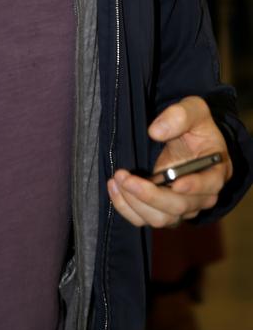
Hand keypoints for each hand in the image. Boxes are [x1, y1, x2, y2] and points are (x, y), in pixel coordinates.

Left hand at [107, 96, 232, 227]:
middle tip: (125, 176)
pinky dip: (126, 207)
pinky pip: (144, 219)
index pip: (210, 185)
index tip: (175, 181)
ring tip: (117, 179)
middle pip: (179, 207)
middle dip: (150, 194)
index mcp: (215, 171)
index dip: (194, 186)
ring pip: (160, 218)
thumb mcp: (194, 110)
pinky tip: (115, 188)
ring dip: (135, 202)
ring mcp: (181, 207)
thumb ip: (180, 115)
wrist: (184, 139)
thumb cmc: (194, 126)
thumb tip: (156, 131)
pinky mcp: (162, 211)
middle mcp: (201, 196)